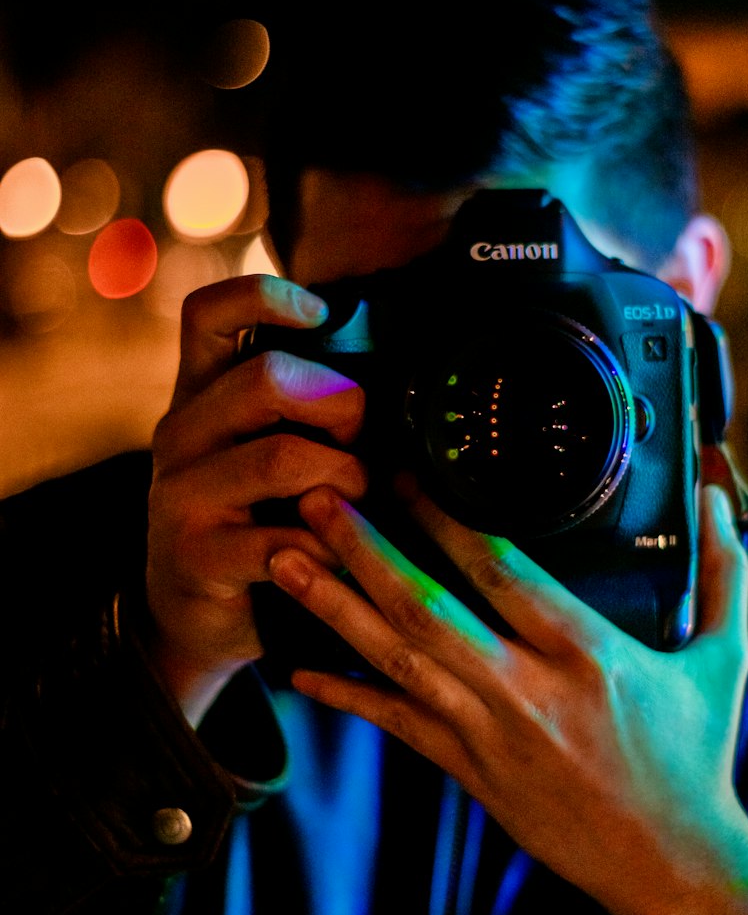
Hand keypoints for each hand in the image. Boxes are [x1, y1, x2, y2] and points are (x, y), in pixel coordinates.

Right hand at [145, 275, 367, 724]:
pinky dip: (331, 547)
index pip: (210, 313)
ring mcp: (181, 495)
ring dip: (346, 477)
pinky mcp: (196, 556)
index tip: (322, 315)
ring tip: (361, 500)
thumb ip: (307, 409)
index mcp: (199, 394)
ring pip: (282, 458)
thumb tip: (399, 371)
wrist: (193, 617)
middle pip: (265, 379)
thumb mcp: (269, 450)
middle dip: (340, 405)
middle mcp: (180, 434)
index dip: (268, 297)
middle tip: (362, 441)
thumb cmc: (254, 519)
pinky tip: (340, 553)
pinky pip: (284, 540)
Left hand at [268, 483, 747, 914]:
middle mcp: (525, 690)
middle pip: (425, 608)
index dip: (442, 516)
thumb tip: (717, 495)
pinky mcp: (468, 772)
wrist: (669, 863)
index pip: (500, 569)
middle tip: (316, 498)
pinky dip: (347, 694)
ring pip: (396, 660)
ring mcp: (488, 734)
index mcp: (586, 653)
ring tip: (285, 559)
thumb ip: (722, 572)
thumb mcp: (721, 659)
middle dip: (363, 550)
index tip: (404, 471)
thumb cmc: (696, 755)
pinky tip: (300, 667)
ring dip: (334, 608)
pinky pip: (396, 725)